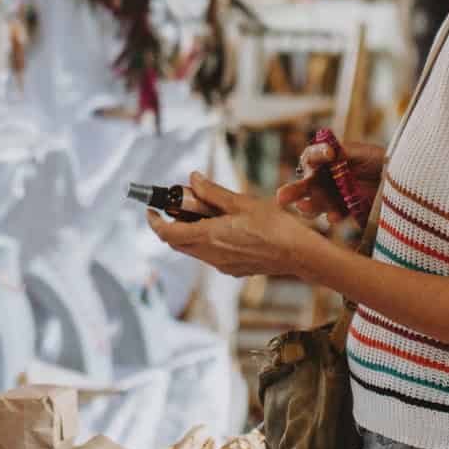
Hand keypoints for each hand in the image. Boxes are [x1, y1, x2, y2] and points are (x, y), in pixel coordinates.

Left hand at [145, 171, 319, 280]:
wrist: (298, 254)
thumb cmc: (274, 226)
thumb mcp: (242, 202)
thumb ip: (213, 192)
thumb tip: (193, 179)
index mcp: (209, 236)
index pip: (168, 233)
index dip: (154, 221)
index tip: (150, 209)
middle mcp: (210, 254)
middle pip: (177, 242)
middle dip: (170, 224)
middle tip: (178, 206)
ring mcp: (221, 264)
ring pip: (192, 250)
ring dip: (189, 232)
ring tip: (204, 212)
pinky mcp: (232, 269)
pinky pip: (208, 255)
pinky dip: (205, 240)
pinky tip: (223, 227)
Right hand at [274, 139, 383, 217]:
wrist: (397, 181)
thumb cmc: (378, 160)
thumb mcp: (363, 152)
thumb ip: (345, 153)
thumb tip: (331, 151)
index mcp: (325, 159)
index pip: (313, 156)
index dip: (318, 153)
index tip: (330, 153)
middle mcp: (323, 179)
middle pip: (304, 185)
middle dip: (292, 192)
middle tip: (281, 197)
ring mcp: (331, 197)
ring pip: (314, 204)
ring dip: (308, 208)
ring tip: (304, 208)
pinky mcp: (344, 211)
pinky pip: (334, 215)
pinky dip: (333, 216)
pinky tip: (333, 217)